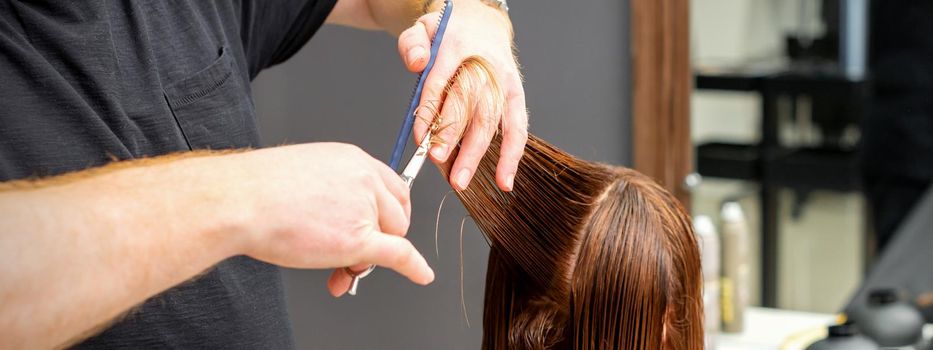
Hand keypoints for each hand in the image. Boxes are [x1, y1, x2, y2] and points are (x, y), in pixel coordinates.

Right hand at [226, 143, 433, 296]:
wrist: (240, 201)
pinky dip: (413, 267)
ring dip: (369, 258)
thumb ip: (332, 192)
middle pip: (395, 215)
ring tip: (335, 267)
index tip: (385, 226)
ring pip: (388, 239)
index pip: (391, 187)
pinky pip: (398, 254)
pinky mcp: (358, 239)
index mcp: (352, 160)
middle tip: (354, 253)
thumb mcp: (305, 175)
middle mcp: (364, 180)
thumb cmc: (258, 190)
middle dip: (380, 238)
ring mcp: (364, 208)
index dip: (389, 213)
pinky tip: (421, 274)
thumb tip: (338, 216)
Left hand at [397, 0, 527, 191]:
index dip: (430, 111)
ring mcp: (503, 82)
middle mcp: (485, 65)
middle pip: (469, 103)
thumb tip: (415, 64)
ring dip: (475, 153)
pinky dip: (511, 156)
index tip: (419, 138)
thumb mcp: (424, 28)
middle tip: (437, 160)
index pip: (441, 81)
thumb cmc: (449, 34)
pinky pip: (517, 129)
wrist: (483, 25)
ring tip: (460, 180)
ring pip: (490, 120)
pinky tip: (503, 180)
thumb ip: (413, 43)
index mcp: (458, 45)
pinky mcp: (516, 97)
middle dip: (452, 135)